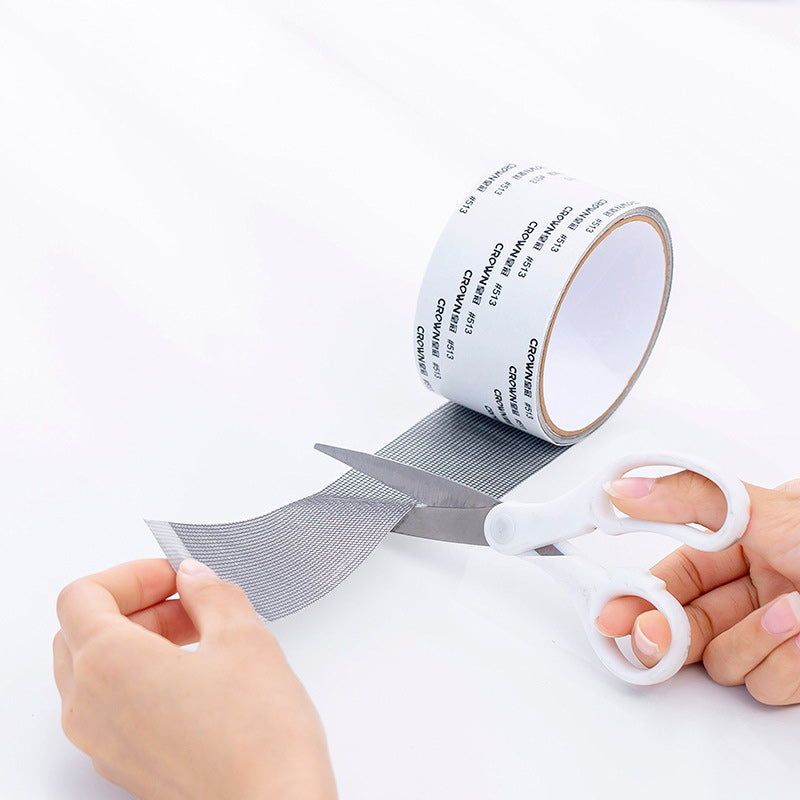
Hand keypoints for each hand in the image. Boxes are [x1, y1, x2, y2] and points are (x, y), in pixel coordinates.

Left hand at [54, 559, 337, 798]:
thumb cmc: (258, 737)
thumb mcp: (243, 637)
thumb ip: (211, 593)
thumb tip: (195, 577)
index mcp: (107, 665)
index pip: (82, 596)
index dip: (130, 574)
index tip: (173, 575)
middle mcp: (89, 708)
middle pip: (80, 632)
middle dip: (134, 604)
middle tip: (186, 599)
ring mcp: (104, 743)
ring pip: (93, 670)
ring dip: (138, 639)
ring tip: (199, 634)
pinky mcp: (126, 764)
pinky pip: (111, 705)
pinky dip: (140, 676)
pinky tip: (196, 674)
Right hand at [597, 472, 799, 704]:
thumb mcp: (766, 510)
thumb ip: (687, 499)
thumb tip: (622, 488)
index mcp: (740, 546)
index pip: (671, 576)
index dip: (638, 596)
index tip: (613, 614)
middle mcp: (755, 590)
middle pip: (687, 625)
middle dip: (671, 633)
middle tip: (652, 640)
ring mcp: (778, 635)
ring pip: (723, 662)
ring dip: (751, 641)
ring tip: (790, 613)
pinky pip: (764, 687)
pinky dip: (785, 663)